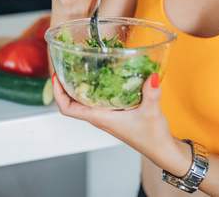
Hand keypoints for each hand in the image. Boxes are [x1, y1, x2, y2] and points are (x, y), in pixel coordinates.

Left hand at [51, 72, 184, 170]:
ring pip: (83, 101)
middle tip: (65, 67)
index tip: (56, 77)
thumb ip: (151, 94)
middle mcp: (100, 117)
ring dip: (77, 87)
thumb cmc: (153, 138)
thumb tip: (151, 77)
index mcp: (101, 118)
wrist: (162, 151)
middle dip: (65, 86)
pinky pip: (96, 101)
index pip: (68, 109)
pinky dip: (93, 89)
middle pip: (72, 103)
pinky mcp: (114, 114)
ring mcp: (106, 116)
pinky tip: (100, 77)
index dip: (58, 94)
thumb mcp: (152, 113)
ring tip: (78, 68)